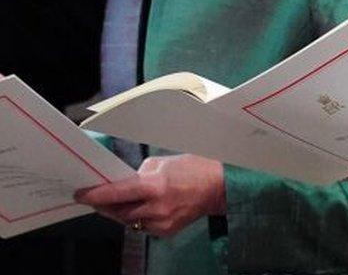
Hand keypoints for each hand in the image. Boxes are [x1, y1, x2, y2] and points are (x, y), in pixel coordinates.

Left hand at [75, 154, 225, 236]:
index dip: (95, 195)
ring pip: (128, 221)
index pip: (117, 193)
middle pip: (118, 211)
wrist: (219, 186)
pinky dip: (137, 217)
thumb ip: (141, 174)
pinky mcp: (166, 231)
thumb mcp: (164, 163)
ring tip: (116, 202)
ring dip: (120, 212)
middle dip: (104, 205)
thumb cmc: (194, 169)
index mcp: (156, 186)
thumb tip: (124, 183)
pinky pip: (142, 226)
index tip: (81, 194)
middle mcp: (156, 207)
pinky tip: (140, 208)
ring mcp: (161, 222)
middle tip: (94, 198)